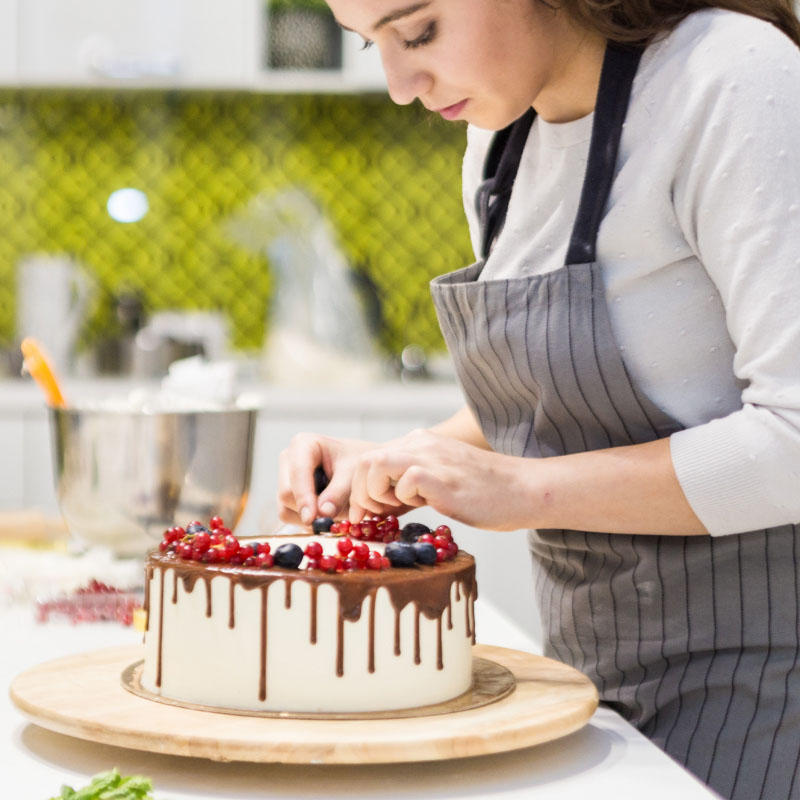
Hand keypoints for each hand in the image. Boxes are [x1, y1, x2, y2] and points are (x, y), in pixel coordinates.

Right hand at [277, 432, 409, 525]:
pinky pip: (289, 515)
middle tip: (335, 516)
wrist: (359, 467)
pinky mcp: (287, 494)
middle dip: (310, 509)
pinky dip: (308, 520)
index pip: (297, 474)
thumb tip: (323, 513)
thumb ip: (338, 493)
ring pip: (286, 508)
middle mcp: (288, 459)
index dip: (304, 497)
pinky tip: (326, 511)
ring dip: (310, 517)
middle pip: (287, 494)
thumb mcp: (353, 475)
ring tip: (335, 508)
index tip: (312, 518)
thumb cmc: (357, 464)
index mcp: (303, 444)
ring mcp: (285, 477)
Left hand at [348, 428, 531, 530]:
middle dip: (361, 493)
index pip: (371, 458)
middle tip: (376, 516)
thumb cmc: (485, 492)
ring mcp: (432, 458)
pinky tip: (423, 506)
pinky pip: (405, 482)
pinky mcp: (443, 478)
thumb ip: (412, 484)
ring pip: (376, 464)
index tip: (367, 513)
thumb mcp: (440, 479)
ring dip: (375, 494)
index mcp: (420, 442)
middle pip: (365, 461)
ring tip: (395, 510)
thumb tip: (379, 504)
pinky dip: (403, 500)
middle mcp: (421, 444)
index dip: (361, 488)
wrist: (523, 489)